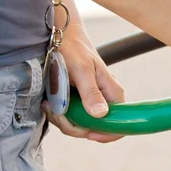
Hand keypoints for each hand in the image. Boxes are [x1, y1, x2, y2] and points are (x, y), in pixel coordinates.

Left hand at [43, 24, 125, 142]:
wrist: (60, 36)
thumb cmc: (74, 49)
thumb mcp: (82, 70)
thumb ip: (91, 93)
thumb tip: (101, 115)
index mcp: (113, 94)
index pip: (121, 125)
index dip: (107, 134)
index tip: (88, 133)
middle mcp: (104, 101)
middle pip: (95, 129)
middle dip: (74, 126)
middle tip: (57, 111)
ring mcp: (90, 103)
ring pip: (80, 126)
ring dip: (62, 120)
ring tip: (50, 105)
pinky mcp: (78, 103)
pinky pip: (70, 118)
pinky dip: (58, 115)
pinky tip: (49, 104)